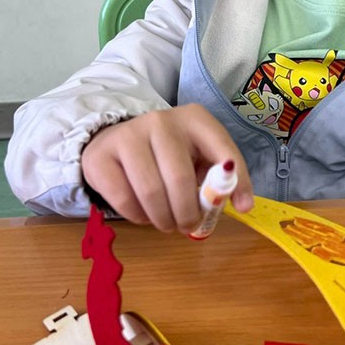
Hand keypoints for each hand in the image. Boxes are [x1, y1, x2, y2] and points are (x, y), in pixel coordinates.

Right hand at [81, 104, 253, 232]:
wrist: (114, 141)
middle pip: (180, 178)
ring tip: (167, 223)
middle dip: (188, 213)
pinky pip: (123, 199)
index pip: (222, 149)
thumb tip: (243, 206)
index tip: (242, 209)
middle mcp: (161, 120)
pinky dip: (138, 216)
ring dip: (163, 219)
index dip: (235, 182)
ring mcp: (128, 135)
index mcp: (194, 118)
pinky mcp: (101, 156)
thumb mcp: (197, 156)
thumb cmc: (167, 154)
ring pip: (151, 191)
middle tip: (188, 226)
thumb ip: (218, 177)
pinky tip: (144, 214)